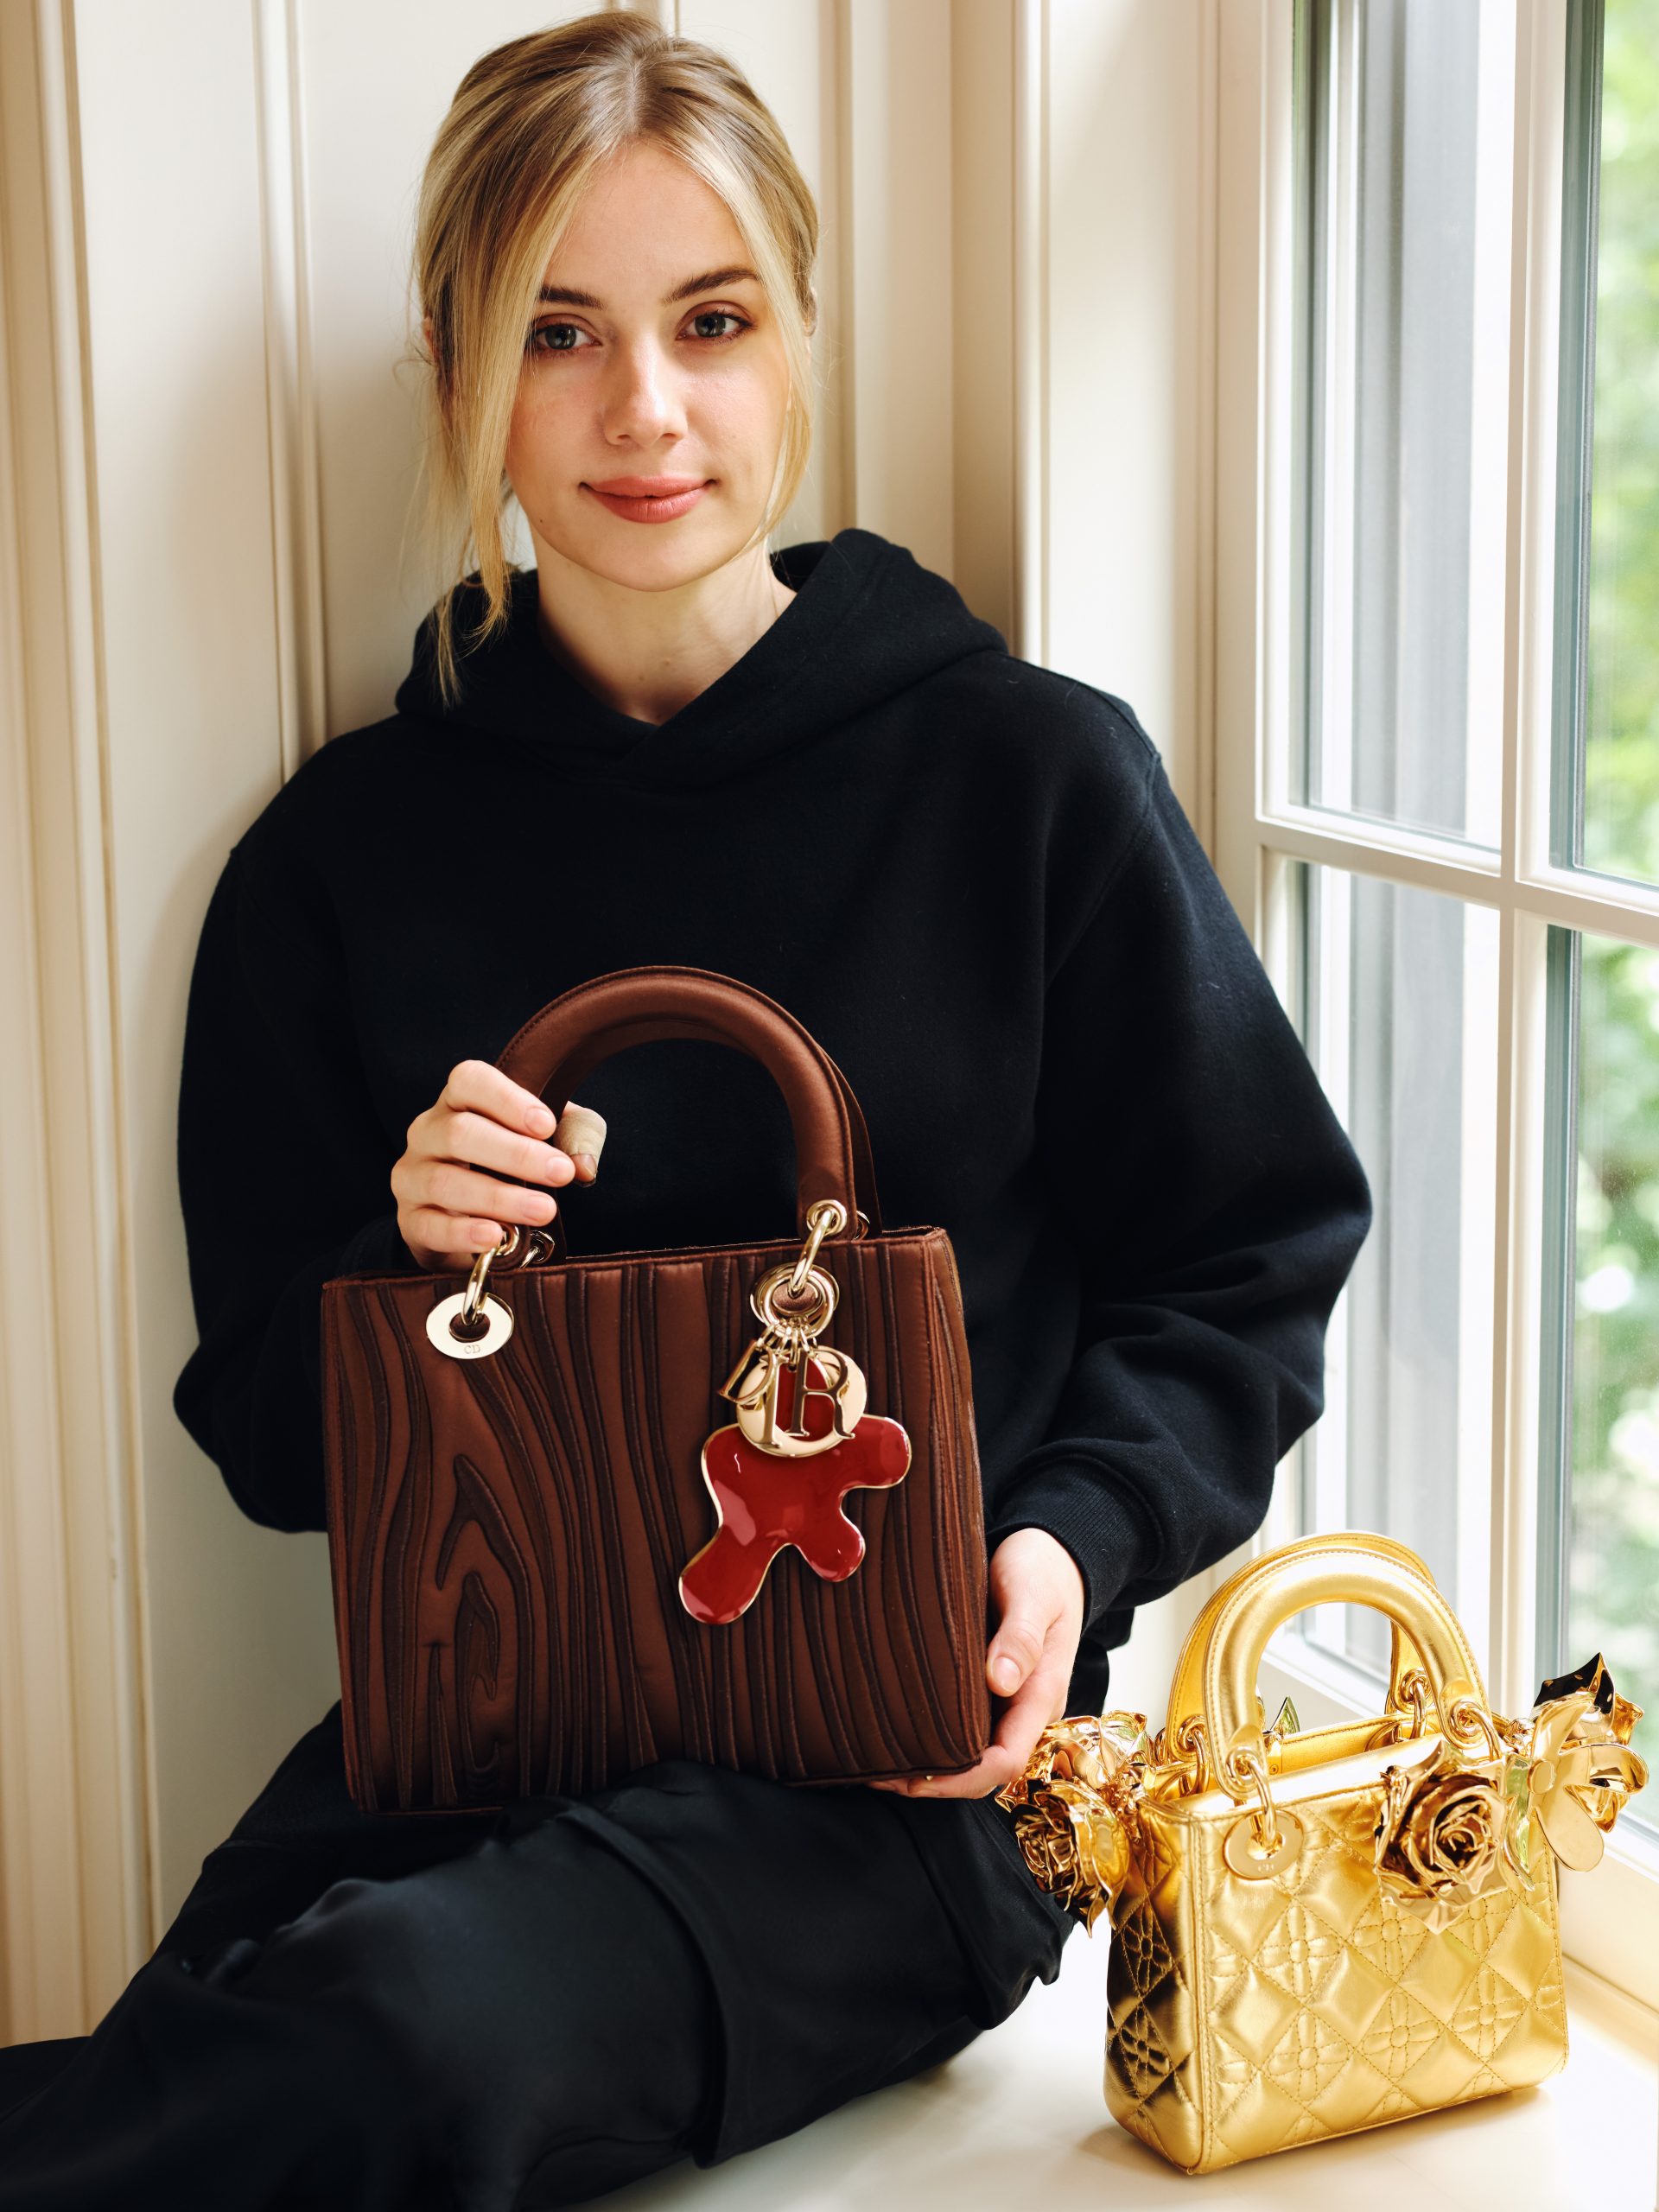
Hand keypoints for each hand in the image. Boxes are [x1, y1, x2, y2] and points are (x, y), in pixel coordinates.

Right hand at [392, 1058, 600, 1272]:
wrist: (465, 1219)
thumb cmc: (509, 1166)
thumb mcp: (548, 1140)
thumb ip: (574, 1136)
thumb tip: (584, 1164)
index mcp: (458, 1102)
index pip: (469, 1081)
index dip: (507, 1099)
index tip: (546, 1125)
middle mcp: (427, 1133)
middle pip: (460, 1133)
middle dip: (516, 1154)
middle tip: (561, 1174)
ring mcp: (412, 1177)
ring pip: (446, 1181)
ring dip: (499, 1198)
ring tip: (543, 1210)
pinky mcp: (410, 1221)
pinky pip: (432, 1226)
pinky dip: (465, 1233)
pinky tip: (495, 1237)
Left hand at [867, 1527, 1084, 1799]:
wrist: (1053, 1556)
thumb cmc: (1042, 1571)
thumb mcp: (1034, 1594)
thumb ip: (1021, 1636)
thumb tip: (1000, 1681)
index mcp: (1040, 1695)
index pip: (1005, 1761)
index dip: (961, 1778)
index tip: (914, 1775)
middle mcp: (1024, 1708)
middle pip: (983, 1771)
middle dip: (934, 1782)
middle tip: (877, 1773)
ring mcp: (1007, 1701)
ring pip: (971, 1754)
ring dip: (929, 1766)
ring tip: (877, 1761)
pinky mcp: (990, 1689)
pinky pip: (963, 1728)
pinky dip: (931, 1739)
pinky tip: (895, 1730)